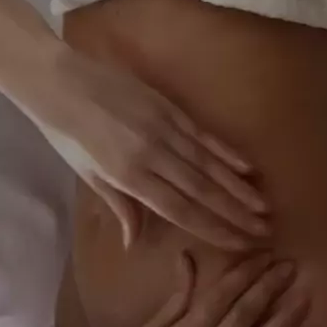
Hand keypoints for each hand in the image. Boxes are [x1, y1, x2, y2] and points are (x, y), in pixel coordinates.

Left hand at [32, 42, 269, 250]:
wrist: (61, 82)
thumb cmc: (67, 133)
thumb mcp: (88, 174)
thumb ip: (119, 204)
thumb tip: (135, 242)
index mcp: (129, 176)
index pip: (180, 209)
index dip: (213, 228)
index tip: (239, 243)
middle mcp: (153, 155)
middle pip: (201, 190)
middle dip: (235, 213)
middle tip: (264, 230)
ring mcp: (164, 128)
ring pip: (208, 163)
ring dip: (238, 187)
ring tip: (263, 206)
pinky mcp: (169, 107)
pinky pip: (203, 135)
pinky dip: (226, 152)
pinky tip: (246, 167)